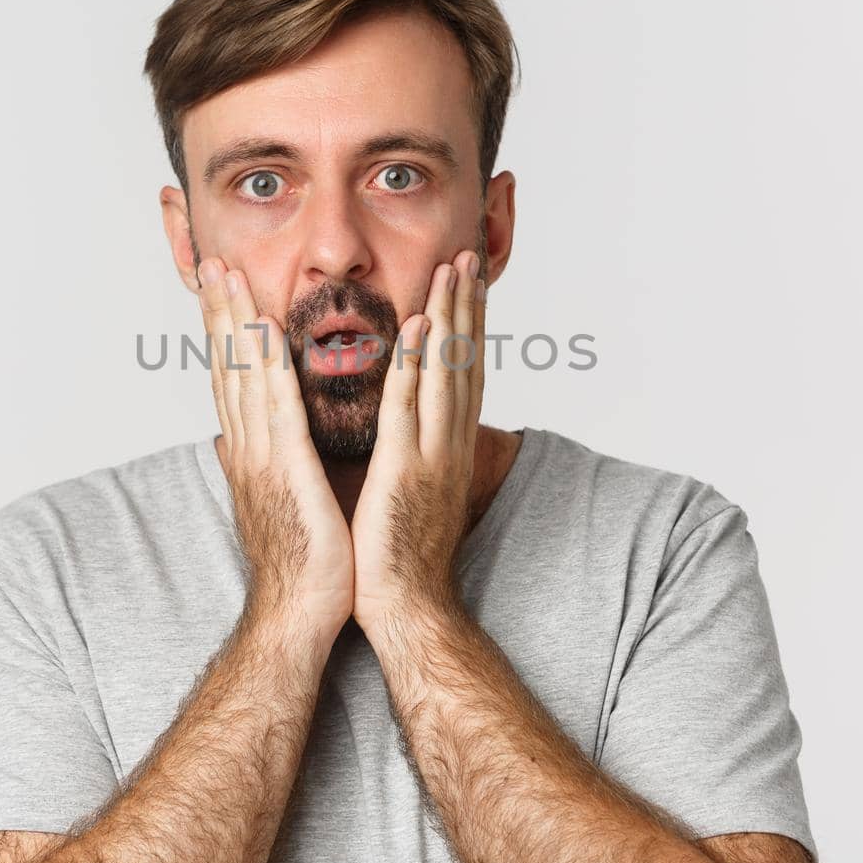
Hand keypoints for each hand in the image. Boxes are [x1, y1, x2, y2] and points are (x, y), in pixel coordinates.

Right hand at [195, 257, 354, 639]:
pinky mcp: (286, 470)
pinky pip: (277, 406)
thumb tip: (232, 443)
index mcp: (250, 453)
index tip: (219, 290)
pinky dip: (269, 364)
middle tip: (210, 262)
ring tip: (228, 276)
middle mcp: (246, 447)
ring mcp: (261, 457)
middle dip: (219, 312)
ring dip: (235, 321)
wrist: (299, 614)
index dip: (223, 333)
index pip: (232, 380)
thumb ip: (257, 465)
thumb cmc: (300, 564)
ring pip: (244, 375)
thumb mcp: (274, 502)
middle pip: (228, 367)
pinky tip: (266, 329)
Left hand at [350, 249, 485, 634]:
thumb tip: (394, 427)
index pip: (459, 374)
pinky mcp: (406, 470)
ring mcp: (432, 455)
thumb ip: (403, 451)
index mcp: (445, 447)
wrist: (405, 608)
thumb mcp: (407, 490)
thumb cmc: (397, 556)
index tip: (464, 283)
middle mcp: (449, 444)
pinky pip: (411, 407)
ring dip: (448, 317)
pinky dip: (417, 364)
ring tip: (451, 268)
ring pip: (445, 373)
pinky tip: (418, 326)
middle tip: (468, 255)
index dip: (464, 325)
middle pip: (463, 362)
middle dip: (466, 306)